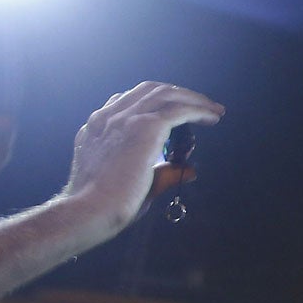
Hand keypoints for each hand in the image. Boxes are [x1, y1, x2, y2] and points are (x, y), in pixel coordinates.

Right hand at [57, 82, 223, 236]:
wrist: (89, 211)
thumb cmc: (105, 207)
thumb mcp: (130, 182)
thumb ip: (161, 173)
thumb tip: (189, 170)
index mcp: (95, 128)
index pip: (125, 101)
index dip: (153, 103)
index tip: (173, 112)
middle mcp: (107, 118)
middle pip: (148, 90)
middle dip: (176, 94)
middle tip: (199, 106)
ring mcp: (125, 119)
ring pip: (166, 94)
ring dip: (193, 99)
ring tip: (213, 110)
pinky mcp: (145, 126)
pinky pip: (179, 109)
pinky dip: (199, 109)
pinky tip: (212, 116)